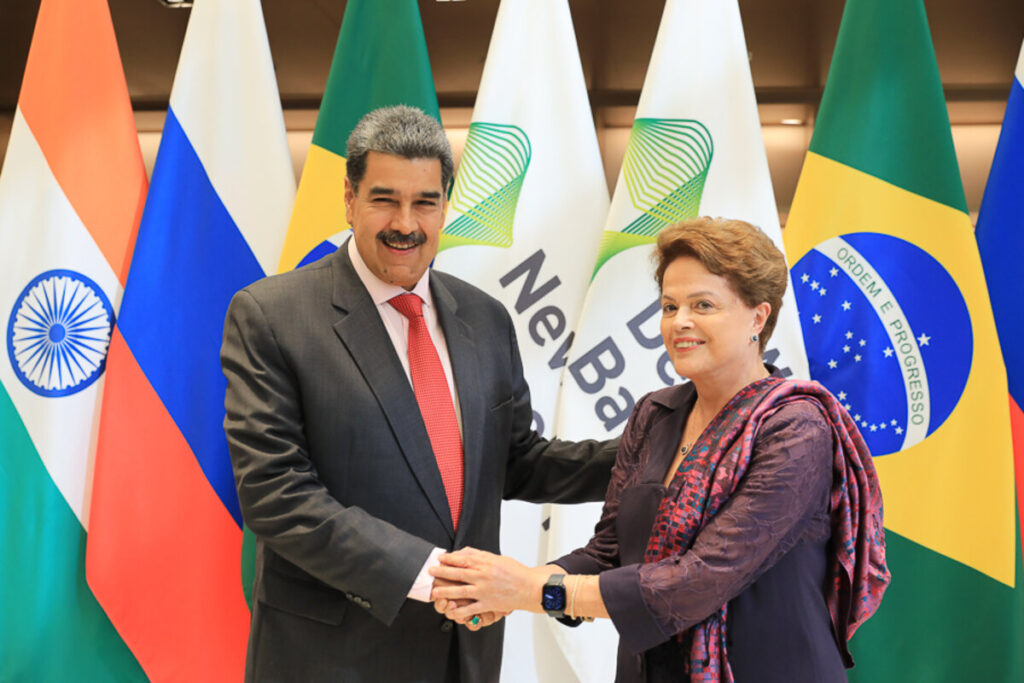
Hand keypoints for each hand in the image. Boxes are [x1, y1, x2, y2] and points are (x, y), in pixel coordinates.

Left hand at [429, 547, 548, 622]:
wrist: (529, 587)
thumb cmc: (515, 572)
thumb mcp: (498, 558)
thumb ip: (480, 555)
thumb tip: (463, 552)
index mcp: (486, 563)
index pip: (463, 559)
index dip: (449, 559)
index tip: (440, 558)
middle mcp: (483, 576)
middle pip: (458, 574)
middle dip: (442, 573)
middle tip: (430, 572)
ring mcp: (485, 591)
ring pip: (461, 591)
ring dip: (445, 592)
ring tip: (434, 592)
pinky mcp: (488, 604)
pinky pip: (471, 609)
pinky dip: (460, 611)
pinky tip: (451, 612)